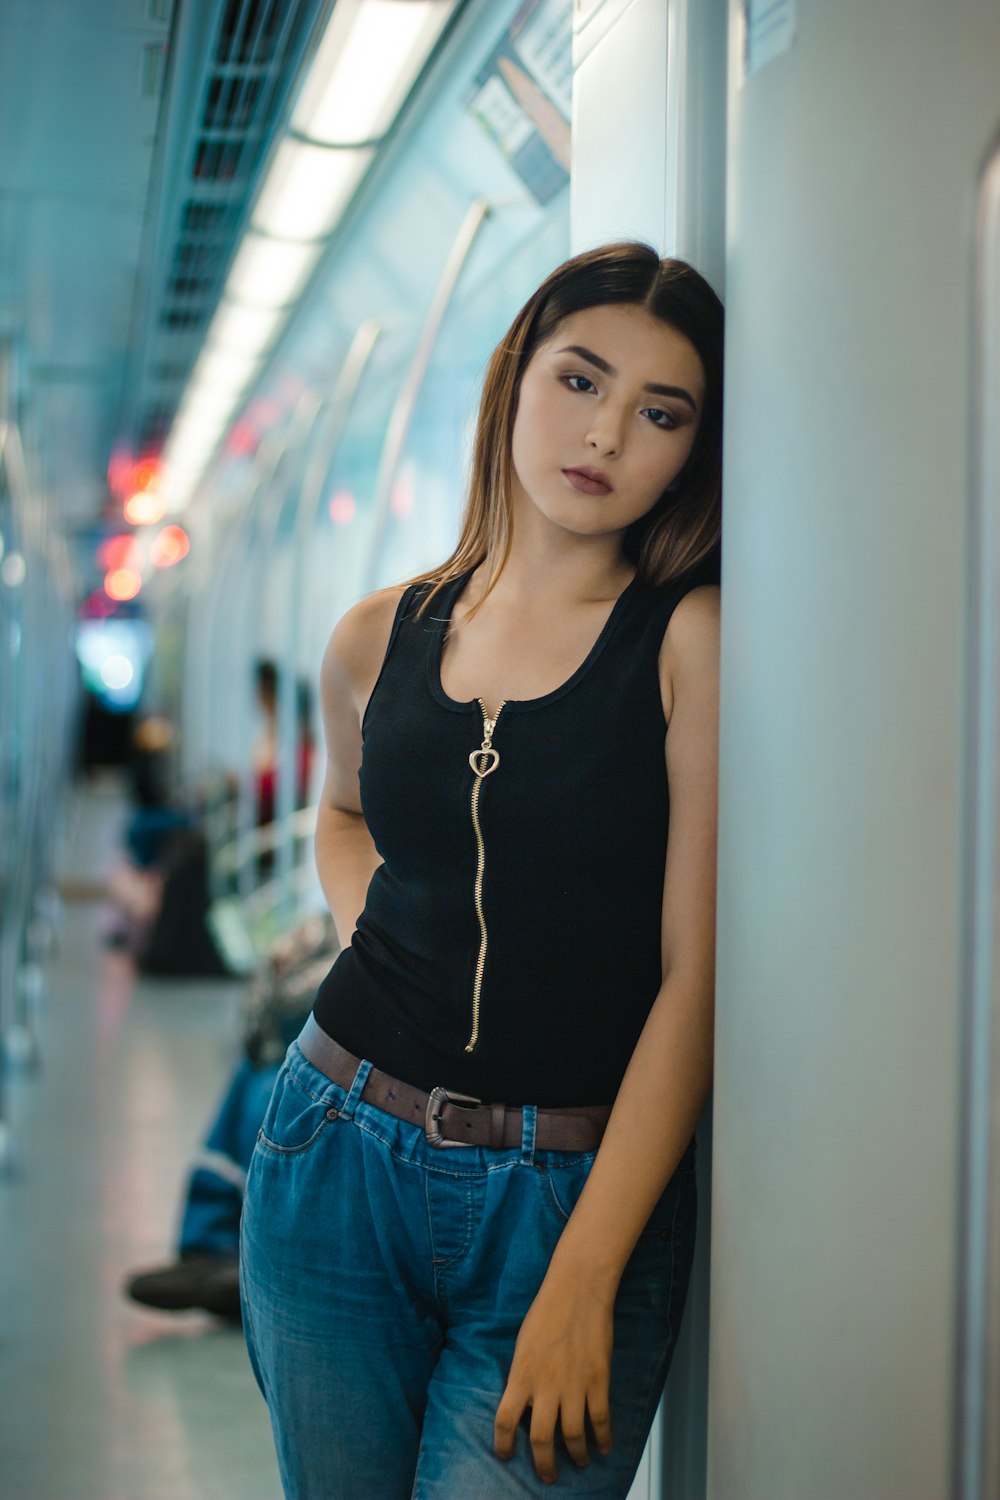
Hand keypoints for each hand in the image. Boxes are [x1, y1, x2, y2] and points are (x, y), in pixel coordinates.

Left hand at [493, 1267, 614, 1483]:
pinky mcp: (598, 1380)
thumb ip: (523, 1376)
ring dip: (576, 1455)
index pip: (505, 1421)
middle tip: (548, 1476)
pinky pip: (600, 1419)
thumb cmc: (546, 1311)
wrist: (577, 1289)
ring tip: (578, 1463)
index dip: (503, 1444)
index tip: (505, 1456)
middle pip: (541, 1439)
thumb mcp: (523, 1344)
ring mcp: (574, 1385)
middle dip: (544, 1464)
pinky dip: (603, 1438)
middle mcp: (545, 1386)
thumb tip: (524, 1403)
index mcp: (521, 1375)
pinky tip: (603, 1447)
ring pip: (573, 1435)